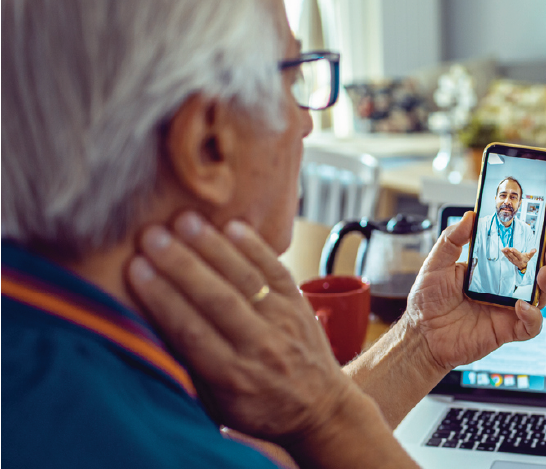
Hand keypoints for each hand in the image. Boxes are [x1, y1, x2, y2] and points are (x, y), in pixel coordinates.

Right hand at [125, 212, 374, 444]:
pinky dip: (255, 246)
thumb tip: (146, 326)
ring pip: (246, 279)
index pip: (191, 331)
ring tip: (184, 220)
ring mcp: (284, 322)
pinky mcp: (300, 305)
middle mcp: (261, 347)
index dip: (163, 298)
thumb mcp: (217, 405)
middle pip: (217, 299)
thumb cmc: (257, 408)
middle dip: (181, 265)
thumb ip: (187, 368)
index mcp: (232, 377)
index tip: (136, 268)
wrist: (320, 409)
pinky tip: (231, 225)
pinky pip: (276, 270)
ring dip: (214, 247)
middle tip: (152, 235)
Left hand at [406, 211, 545, 370]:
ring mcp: (506, 309)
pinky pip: (530, 326)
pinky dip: (532, 317)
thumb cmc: (427, 302)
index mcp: (490, 269)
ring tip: (544, 274)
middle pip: (536, 273)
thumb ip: (452, 239)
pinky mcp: (506, 330)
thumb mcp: (436, 263)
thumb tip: (469, 217)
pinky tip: (522, 306)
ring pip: (540, 297)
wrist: (421, 336)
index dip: (533, 241)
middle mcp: (503, 288)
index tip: (541, 228)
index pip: (518, 252)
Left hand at [500, 246, 536, 270]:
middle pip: (512, 256)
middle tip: (506, 248)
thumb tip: (535, 249)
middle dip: (509, 252)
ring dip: (505, 252)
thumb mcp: (530, 256)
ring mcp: (513, 260)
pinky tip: (502, 250)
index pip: (518, 255)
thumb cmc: (526, 259)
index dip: (515, 252)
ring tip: (503, 249)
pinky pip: (507, 257)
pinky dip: (504, 253)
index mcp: (521, 258)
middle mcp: (517, 260)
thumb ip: (532, 253)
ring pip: (509, 256)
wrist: (523, 266)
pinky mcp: (510, 260)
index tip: (512, 249)